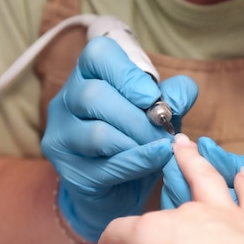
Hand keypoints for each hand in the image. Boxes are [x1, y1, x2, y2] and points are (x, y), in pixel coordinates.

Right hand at [41, 37, 197, 242]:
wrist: (122, 189)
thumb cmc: (140, 139)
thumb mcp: (161, 112)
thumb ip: (174, 97)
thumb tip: (181, 95)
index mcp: (87, 76)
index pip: (96, 55)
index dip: (127, 73)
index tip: (152, 96)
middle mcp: (66, 102)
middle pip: (94, 95)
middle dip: (138, 116)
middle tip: (164, 131)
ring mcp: (62, 138)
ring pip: (98, 133)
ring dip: (138, 141)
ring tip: (161, 147)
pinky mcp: (71, 172)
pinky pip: (106, 165)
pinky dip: (139, 161)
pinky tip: (158, 160)